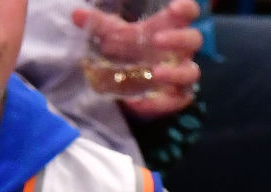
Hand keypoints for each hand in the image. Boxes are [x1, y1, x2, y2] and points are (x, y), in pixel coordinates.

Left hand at [74, 0, 201, 118]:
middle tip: (157, 40)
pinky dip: (160, 103)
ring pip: (191, 72)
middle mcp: (180, 50)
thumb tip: (76, 14)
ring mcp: (180, 73)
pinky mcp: (175, 97)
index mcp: (170, 28)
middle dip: (178, 38)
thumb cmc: (131, 50)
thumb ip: (99, 24)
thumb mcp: (115, 36)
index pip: (190, 12)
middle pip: (193, 39)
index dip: (186, 8)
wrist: (130, 82)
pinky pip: (177, 101)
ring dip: (176, 72)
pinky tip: (140, 103)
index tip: (174, 7)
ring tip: (155, 72)